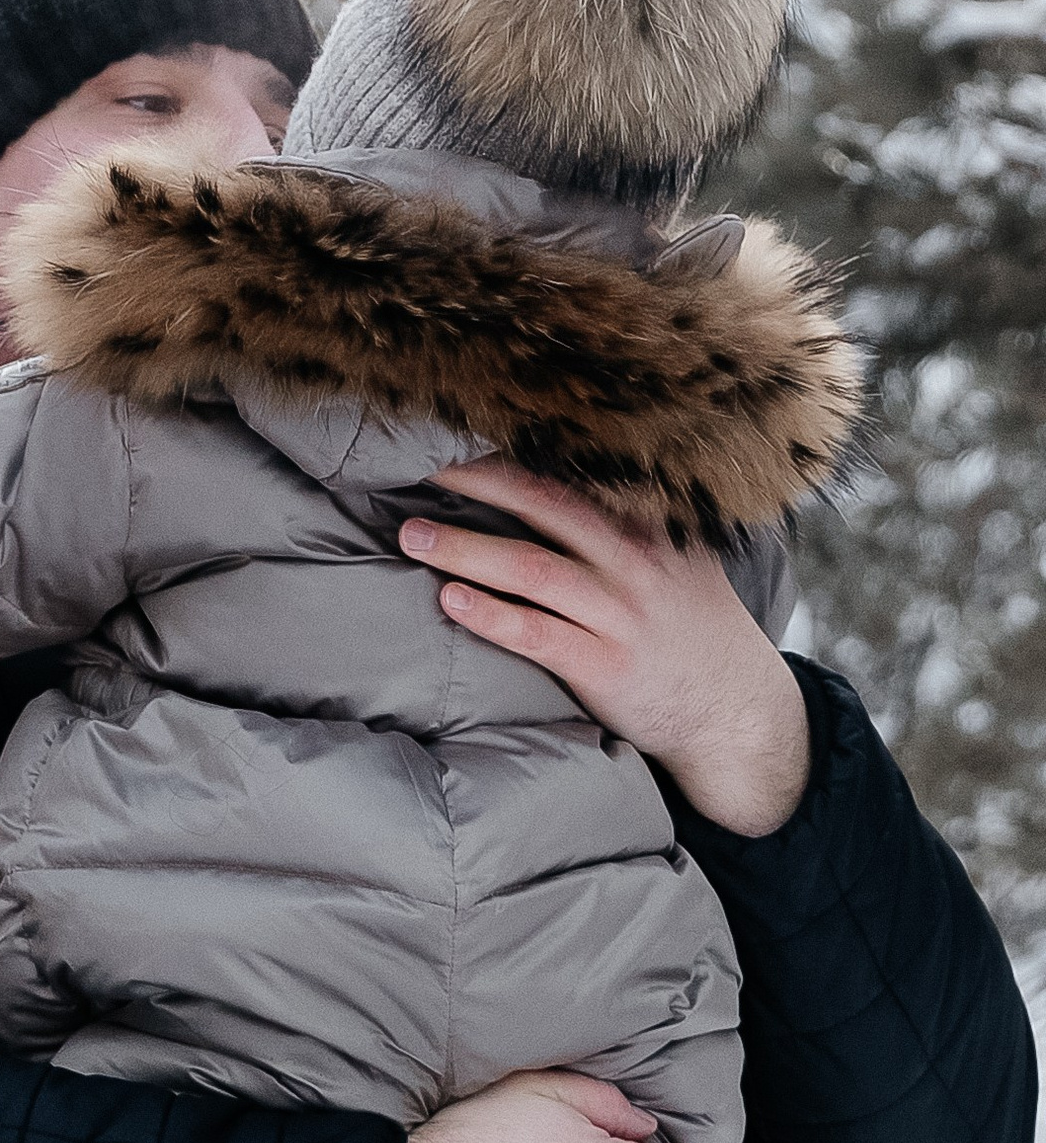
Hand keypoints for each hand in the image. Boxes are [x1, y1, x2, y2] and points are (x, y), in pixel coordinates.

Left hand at [398, 461, 811, 836]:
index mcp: (647, 523)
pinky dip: (490, 615)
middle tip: (416, 465)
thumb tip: (552, 481)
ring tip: (410, 535)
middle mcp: (634, 560)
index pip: (568, 473)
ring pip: (530, 568)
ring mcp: (620, 614)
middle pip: (544, 503)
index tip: (457, 432)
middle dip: (475, 481)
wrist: (732, 709)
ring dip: (464, 549)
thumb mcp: (674, 559)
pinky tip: (450, 600)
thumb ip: (624, 521)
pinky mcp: (606, 665)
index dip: (509, 451)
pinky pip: (537, 633)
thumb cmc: (686, 628)